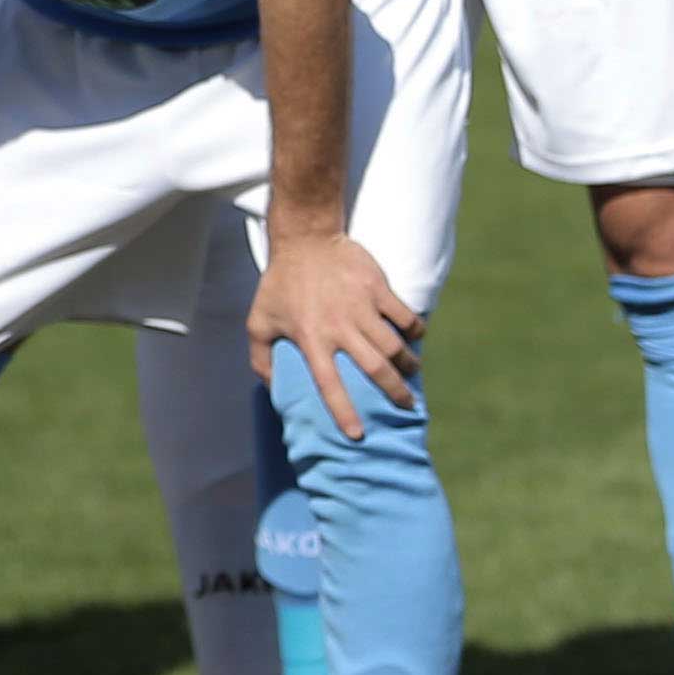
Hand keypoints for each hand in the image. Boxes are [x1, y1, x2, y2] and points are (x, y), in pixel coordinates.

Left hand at [250, 228, 422, 441]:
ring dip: (408, 365)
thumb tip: (273, 390)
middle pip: (375, 369)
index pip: (328, 384)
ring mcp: (361, 306)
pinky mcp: (378, 287)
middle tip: (407, 406)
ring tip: (411, 374)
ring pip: (394, 346)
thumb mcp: (259, 321)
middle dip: (395, 393)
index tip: (358, 435)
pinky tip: (413, 340)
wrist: (305, 239)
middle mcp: (338, 326)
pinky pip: (406, 316)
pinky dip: (414, 332)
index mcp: (309, 338)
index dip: (343, 411)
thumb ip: (261, 358)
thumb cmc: (280, 284)